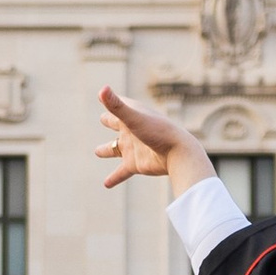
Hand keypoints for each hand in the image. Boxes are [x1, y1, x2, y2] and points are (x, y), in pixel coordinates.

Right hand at [96, 85, 214, 199]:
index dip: (111, 99)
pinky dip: (114, 178)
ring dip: (106, 150)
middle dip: (109, 121)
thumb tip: (101, 90)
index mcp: (132, 115)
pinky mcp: (135, 164)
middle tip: (104, 119)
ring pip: (115, 149)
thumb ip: (116, 105)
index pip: (119, 104)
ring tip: (97, 152)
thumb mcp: (133, 118)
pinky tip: (106, 184)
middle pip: (116, 124)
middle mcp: (131, 130)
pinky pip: (121, 172)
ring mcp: (133, 148)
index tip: (103, 94)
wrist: (178, 153)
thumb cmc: (157, 131)